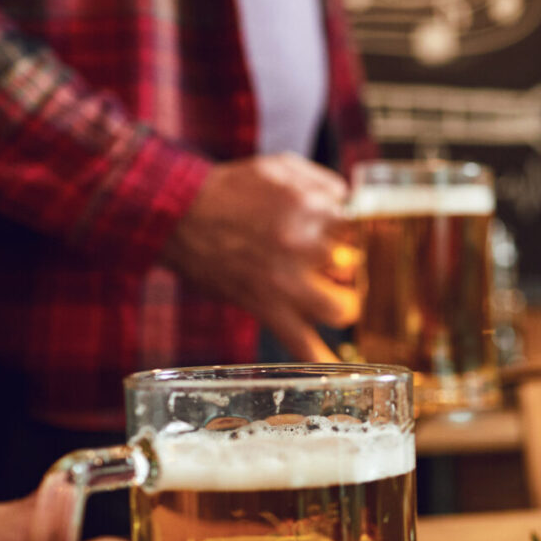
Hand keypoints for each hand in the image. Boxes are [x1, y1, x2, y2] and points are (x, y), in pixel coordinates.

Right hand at [163, 153, 356, 361]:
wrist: (176, 211)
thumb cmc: (232, 188)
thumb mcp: (283, 167)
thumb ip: (325, 183)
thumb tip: (354, 202)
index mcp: (312, 208)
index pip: (364, 230)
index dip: (364, 237)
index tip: (359, 240)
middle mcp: (304, 246)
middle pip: (358, 270)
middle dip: (356, 270)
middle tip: (346, 270)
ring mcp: (285, 281)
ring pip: (341, 310)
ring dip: (345, 307)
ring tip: (339, 300)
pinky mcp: (266, 307)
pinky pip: (300, 343)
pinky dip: (320, 360)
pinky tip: (341, 373)